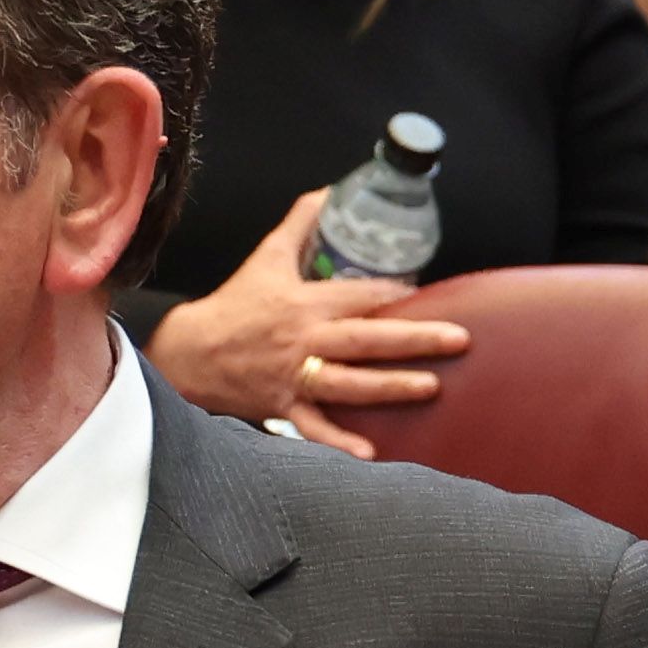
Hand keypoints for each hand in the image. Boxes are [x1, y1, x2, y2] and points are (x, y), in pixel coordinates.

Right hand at [150, 184, 473, 454]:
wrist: (189, 352)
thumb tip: (327, 193)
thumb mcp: (266, 258)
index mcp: (304, 303)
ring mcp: (296, 377)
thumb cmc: (233, 305)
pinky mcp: (284, 406)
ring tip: (431, 386)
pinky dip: (339, 443)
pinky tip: (372, 455)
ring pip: (349, 384)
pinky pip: (314, 428)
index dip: (393, 292)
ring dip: (390, 386)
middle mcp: (305, 340)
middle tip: (458, 339)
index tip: (426, 292)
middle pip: (365, 339)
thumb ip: (300, 224)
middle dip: (414, 339)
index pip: (357, 295)